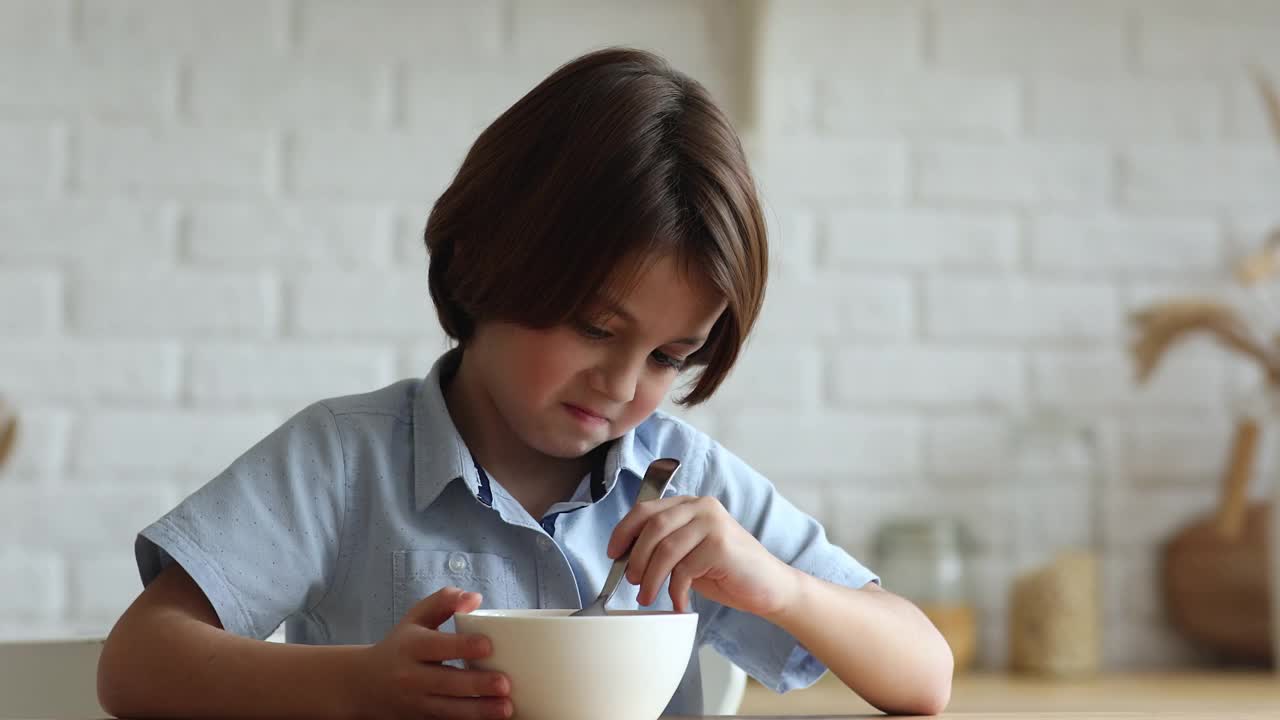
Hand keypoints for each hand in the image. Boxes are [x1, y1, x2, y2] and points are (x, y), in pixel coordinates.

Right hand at [358, 586, 511, 719]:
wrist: (365, 684)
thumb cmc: (400, 645)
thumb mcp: (415, 618)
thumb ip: (444, 602)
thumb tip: (474, 598)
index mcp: (411, 646)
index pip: (437, 646)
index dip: (463, 646)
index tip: (488, 646)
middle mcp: (411, 676)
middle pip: (446, 682)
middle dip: (477, 685)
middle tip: (504, 683)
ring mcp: (416, 702)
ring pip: (449, 709)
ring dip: (479, 711)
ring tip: (506, 708)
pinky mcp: (422, 719)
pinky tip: (491, 719)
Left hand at [607, 495, 798, 617]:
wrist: (770, 587)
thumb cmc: (727, 572)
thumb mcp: (689, 553)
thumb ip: (665, 546)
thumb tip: (626, 557)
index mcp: (690, 504)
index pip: (645, 509)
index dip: (623, 531)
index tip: (614, 554)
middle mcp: (702, 507)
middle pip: (652, 527)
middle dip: (636, 559)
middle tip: (632, 581)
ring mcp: (713, 523)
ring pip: (665, 549)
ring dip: (651, 578)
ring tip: (648, 597)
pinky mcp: (720, 546)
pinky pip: (684, 569)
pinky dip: (676, 592)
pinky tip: (680, 604)